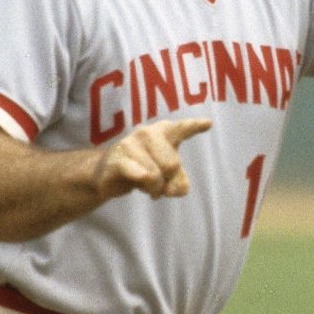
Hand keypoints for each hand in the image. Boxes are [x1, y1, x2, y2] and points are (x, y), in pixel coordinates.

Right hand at [94, 118, 212, 199]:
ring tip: (145, 185)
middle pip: (172, 164)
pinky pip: (140, 173)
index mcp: (162, 132)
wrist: (105, 173)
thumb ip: (179, 181)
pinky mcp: (118, 159)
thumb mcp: (166, 175)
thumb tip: (177, 189)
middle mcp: (147, 133)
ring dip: (153, 188)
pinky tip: (140, 181)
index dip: (194, 126)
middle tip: (158, 185)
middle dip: (167, 181)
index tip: (208, 123)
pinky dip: (144, 181)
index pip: (180, 128)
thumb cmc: (141, 168)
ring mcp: (131, 144)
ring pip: (156, 174)